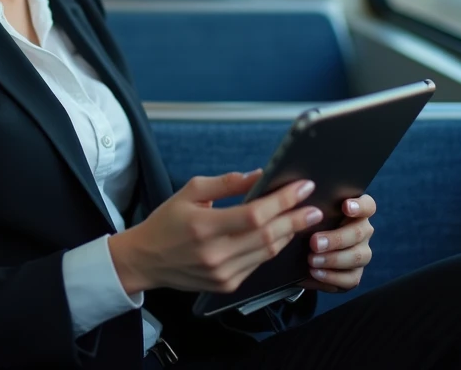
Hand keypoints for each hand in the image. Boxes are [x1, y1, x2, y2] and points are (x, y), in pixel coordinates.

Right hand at [108, 171, 322, 295]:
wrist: (146, 260)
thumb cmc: (166, 222)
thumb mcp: (190, 192)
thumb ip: (227, 183)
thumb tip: (259, 175)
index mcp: (204, 226)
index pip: (255, 214)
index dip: (283, 201)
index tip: (302, 187)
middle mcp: (216, 253)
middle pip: (268, 236)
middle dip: (296, 219)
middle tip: (314, 206)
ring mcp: (223, 273)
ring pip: (268, 252)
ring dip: (289, 234)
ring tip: (303, 218)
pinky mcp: (227, 284)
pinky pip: (258, 264)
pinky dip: (272, 247)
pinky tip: (280, 234)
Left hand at [303, 194, 375, 292]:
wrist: (301, 255)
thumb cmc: (308, 226)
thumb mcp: (310, 216)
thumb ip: (313, 210)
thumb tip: (304, 206)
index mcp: (356, 212)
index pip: (368, 205)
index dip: (359, 206)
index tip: (345, 206)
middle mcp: (363, 232)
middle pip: (359, 232)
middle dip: (336, 238)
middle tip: (315, 242)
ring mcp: (361, 253)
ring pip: (357, 256)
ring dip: (334, 259)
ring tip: (312, 260)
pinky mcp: (355, 274)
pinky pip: (350, 278)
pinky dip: (332, 276)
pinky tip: (315, 272)